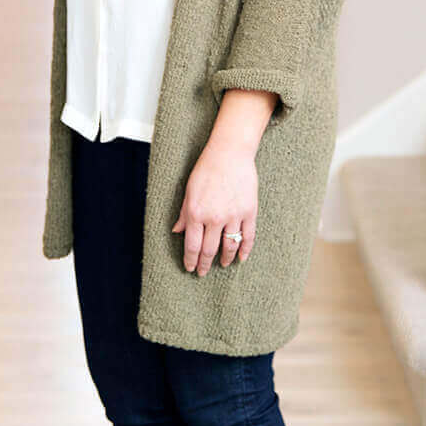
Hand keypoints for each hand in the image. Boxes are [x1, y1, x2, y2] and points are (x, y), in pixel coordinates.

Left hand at [173, 141, 257, 274]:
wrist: (229, 153)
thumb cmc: (206, 168)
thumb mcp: (189, 191)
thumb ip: (184, 214)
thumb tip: (176, 232)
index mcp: (196, 213)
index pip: (192, 246)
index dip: (191, 260)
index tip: (190, 268)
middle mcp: (214, 218)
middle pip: (209, 250)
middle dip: (205, 264)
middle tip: (203, 272)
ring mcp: (233, 215)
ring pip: (229, 246)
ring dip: (225, 259)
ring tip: (223, 265)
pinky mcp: (249, 211)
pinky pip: (248, 236)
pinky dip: (245, 250)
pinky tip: (241, 258)